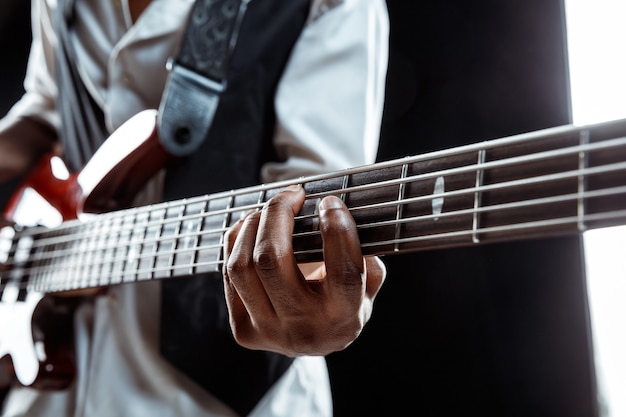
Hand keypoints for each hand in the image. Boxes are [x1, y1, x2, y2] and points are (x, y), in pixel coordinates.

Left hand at [223, 185, 385, 356]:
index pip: (343, 272)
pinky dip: (238, 239)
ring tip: (271, 208)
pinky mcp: (244, 329)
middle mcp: (304, 329)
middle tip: (293, 194)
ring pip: (242, 266)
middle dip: (278, 214)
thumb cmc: (344, 301)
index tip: (330, 202)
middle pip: (271, 260)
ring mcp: (268, 332)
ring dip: (254, 224)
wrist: (318, 341)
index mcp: (344, 319)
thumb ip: (364, 254)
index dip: (337, 230)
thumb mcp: (367, 284)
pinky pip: (228, 273)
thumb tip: (339, 215)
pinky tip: (254, 225)